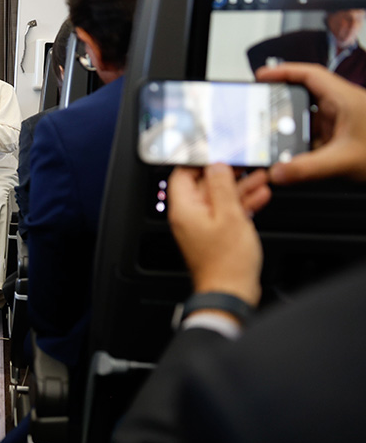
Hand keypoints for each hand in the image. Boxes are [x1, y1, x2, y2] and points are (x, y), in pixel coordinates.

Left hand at [167, 164, 263, 307]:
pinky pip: (227, 212)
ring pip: (220, 198)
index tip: (217, 151)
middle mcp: (189, 216)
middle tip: (244, 162)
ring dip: (240, 187)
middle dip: (226, 173)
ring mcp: (203, 226)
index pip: (182, 175)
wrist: (232, 291)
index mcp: (184, 209)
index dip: (199, 160)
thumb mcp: (229, 215)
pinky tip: (260, 195)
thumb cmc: (226, 262)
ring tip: (260, 176)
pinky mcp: (216, 235)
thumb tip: (216, 166)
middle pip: (204, 185)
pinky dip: (242, 203)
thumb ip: (222, 187)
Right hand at [256, 63, 365, 183]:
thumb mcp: (344, 160)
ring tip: (274, 139)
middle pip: (304, 96)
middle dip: (281, 104)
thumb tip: (276, 172)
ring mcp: (343, 123)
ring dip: (292, 129)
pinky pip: (316, 137)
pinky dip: (302, 145)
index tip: (262, 76)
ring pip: (309, 120)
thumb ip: (307, 168)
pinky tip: (294, 157)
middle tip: (259, 110)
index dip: (283, 72)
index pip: (309, 75)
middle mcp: (343, 107)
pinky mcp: (344, 138)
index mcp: (344, 99)